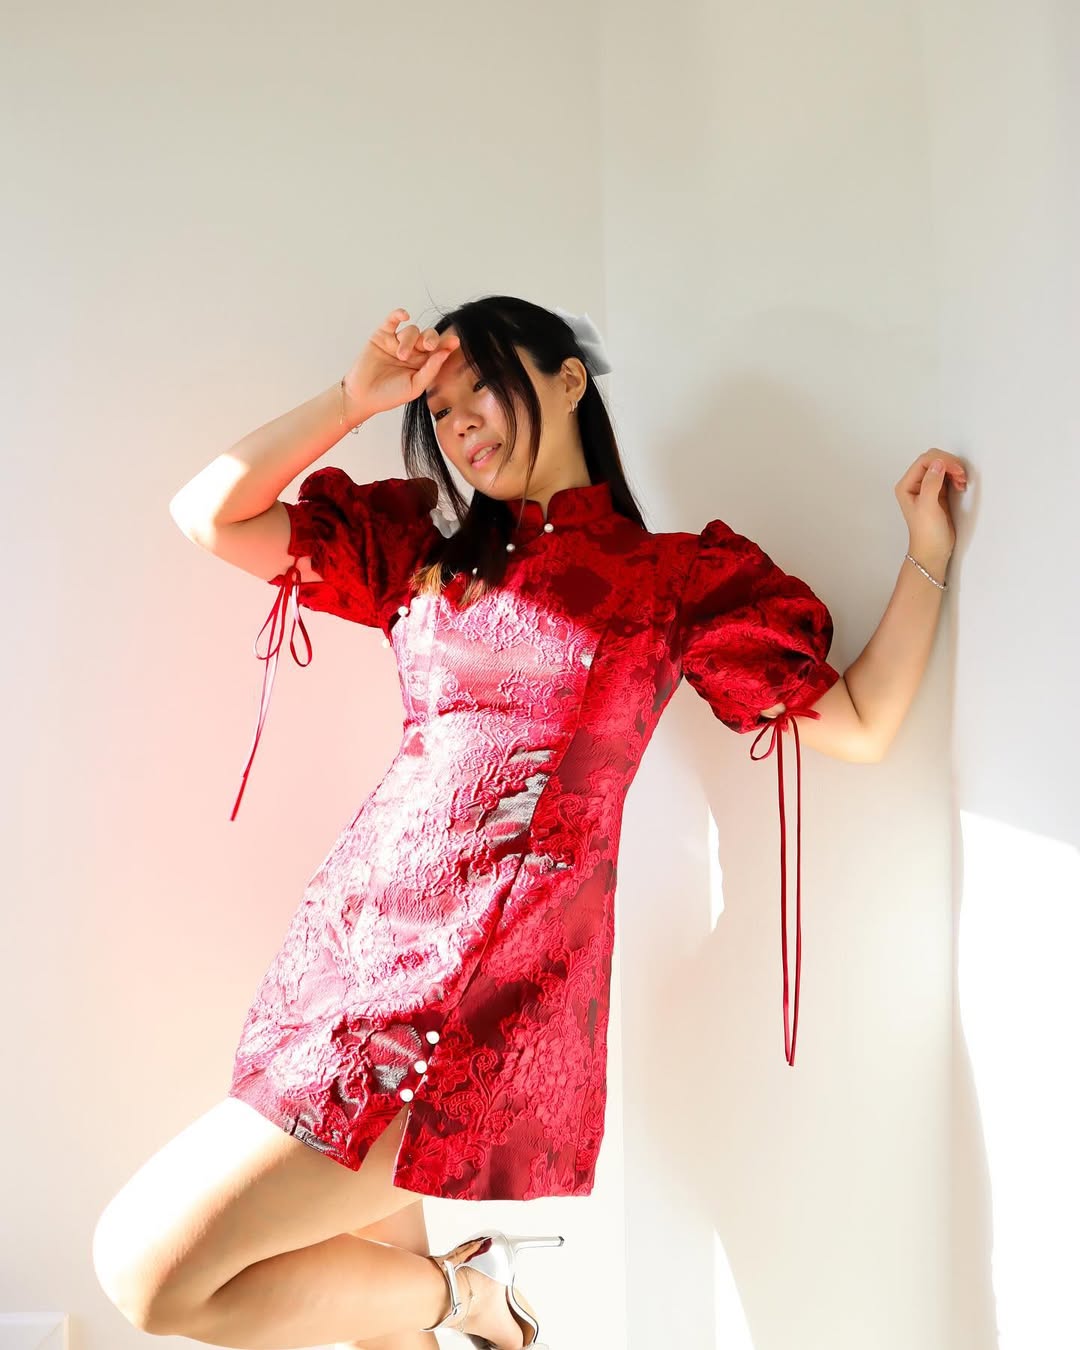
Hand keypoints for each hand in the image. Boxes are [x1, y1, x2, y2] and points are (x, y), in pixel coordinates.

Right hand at [341, 308, 461, 421]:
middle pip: (428, 336)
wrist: (363, 396)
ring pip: (412, 330)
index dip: (447, 344)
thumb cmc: (390, 395)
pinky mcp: (382, 335)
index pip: (439, 350)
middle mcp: (413, 351)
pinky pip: (393, 320)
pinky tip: (404, 315)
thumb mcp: (415, 387)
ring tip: (401, 356)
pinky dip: (399, 314)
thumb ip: (430, 370)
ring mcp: (398, 341)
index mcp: (424, 363)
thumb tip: (445, 353)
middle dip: (431, 338)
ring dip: (409, 341)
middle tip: (429, 346)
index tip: (455, 341)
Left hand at [894, 449, 967, 564]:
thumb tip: (938, 463)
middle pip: (933, 460)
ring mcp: (926, 488)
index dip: (942, 461)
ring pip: (941, 467)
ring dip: (954, 470)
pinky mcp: (938, 493)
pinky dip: (956, 477)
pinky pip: (947, 476)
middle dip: (949, 464)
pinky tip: (961, 485)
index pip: (924, 461)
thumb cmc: (927, 533)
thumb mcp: (928, 506)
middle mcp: (914, 484)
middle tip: (961, 476)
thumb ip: (932, 483)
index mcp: (906, 485)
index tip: (956, 470)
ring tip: (962, 483)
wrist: (933, 550)